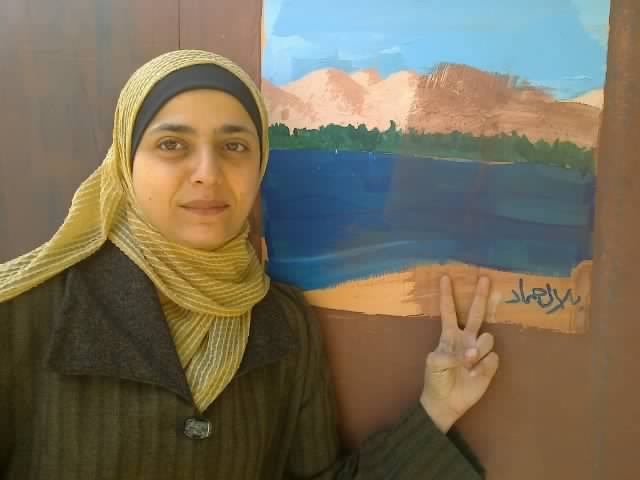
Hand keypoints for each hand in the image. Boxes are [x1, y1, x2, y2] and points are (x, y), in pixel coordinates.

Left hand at [420, 275, 498, 432]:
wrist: (445, 402)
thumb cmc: (436, 380)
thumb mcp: (435, 364)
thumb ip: (451, 354)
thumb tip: (471, 352)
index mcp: (449, 335)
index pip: (448, 310)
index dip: (447, 295)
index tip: (445, 277)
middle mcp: (466, 339)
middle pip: (476, 313)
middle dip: (480, 295)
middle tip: (484, 278)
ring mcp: (479, 351)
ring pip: (487, 339)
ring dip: (477, 351)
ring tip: (467, 365)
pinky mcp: (490, 365)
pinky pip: (492, 359)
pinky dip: (483, 367)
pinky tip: (474, 374)